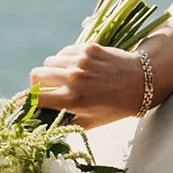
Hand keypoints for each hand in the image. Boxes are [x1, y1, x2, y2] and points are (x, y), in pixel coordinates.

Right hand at [31, 38, 151, 127]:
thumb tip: (46, 125)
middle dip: (38, 83)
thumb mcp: (93, 123)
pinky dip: (66, 59)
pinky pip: (64, 52)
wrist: (143, 82)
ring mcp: (80, 61)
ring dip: (52, 70)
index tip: (29, 102)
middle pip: (37, 74)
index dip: (29, 101)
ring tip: (64, 77)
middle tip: (46, 88)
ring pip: (49, 61)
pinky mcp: (87, 48)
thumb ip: (68, 124)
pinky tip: (77, 66)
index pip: (37, 98)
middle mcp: (74, 78)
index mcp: (74, 100)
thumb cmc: (117, 107)